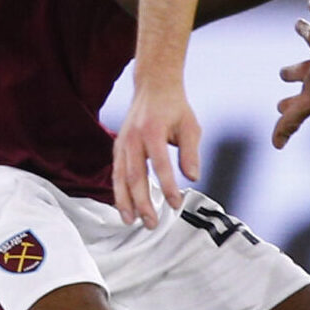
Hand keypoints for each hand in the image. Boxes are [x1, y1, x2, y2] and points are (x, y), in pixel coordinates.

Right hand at [111, 80, 199, 226]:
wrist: (153, 86)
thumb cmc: (174, 107)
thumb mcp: (190, 126)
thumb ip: (191, 152)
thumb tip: (193, 177)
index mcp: (152, 131)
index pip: (160, 165)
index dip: (167, 187)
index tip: (176, 204)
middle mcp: (133, 138)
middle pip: (135, 176)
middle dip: (142, 203)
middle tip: (151, 223)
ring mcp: (122, 143)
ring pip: (120, 177)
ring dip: (125, 202)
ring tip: (131, 221)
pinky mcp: (117, 147)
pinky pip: (116, 173)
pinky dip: (118, 191)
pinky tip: (124, 206)